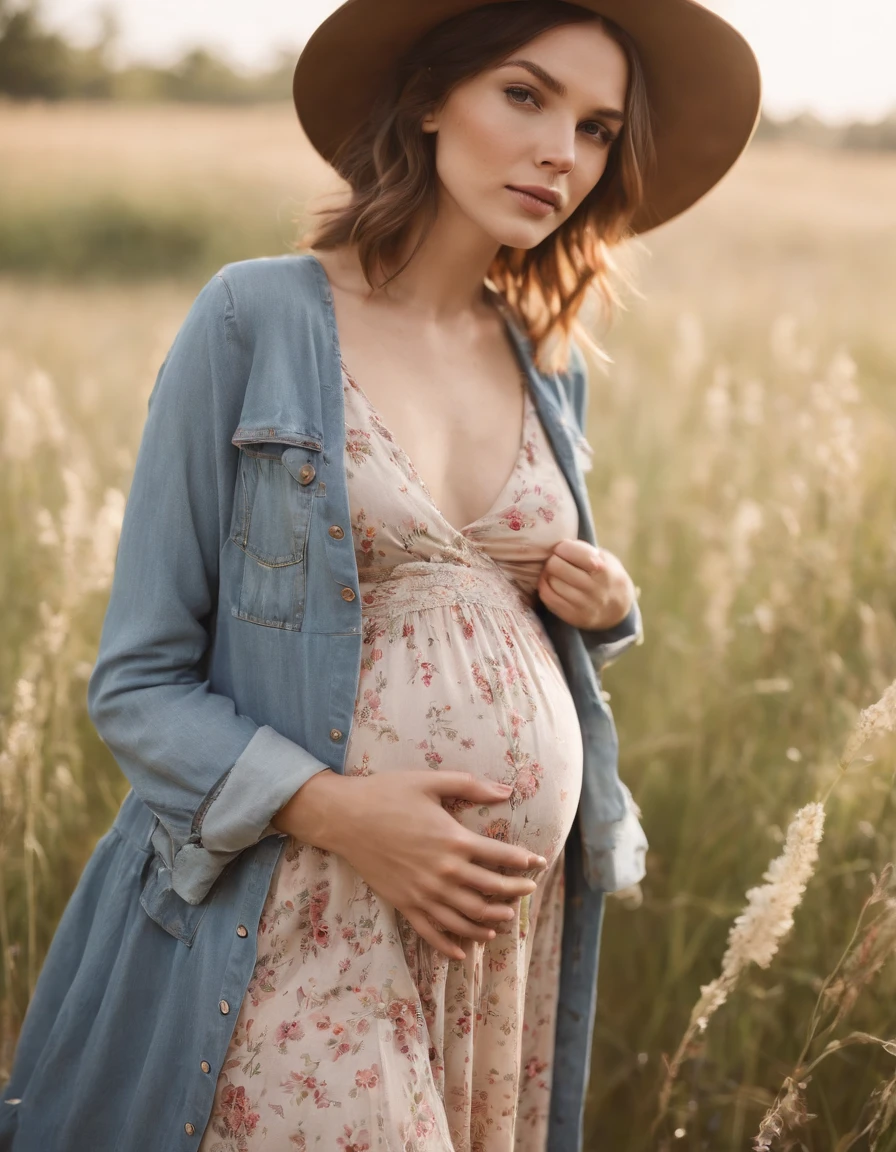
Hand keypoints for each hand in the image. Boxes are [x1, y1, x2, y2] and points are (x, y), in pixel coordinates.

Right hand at [275, 769, 546, 960]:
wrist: (346, 817)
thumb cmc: (389, 794)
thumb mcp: (431, 782)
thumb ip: (471, 785)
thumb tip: (506, 790)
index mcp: (454, 840)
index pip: (500, 856)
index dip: (523, 861)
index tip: (538, 863)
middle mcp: (444, 871)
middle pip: (489, 890)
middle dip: (513, 892)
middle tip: (527, 891)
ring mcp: (424, 892)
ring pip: (466, 917)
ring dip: (490, 920)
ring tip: (505, 920)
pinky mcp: (405, 904)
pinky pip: (432, 931)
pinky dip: (450, 945)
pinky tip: (463, 952)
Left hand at [537, 539, 634, 630]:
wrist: (618, 610)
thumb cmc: (607, 577)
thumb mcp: (605, 559)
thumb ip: (585, 550)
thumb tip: (560, 547)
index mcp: (602, 569)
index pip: (569, 551)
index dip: (561, 547)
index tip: (562, 549)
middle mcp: (593, 588)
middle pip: (556, 566)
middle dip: (553, 560)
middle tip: (557, 561)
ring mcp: (583, 605)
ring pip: (551, 582)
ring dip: (548, 574)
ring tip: (554, 573)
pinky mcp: (573, 616)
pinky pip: (548, 598)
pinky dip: (544, 587)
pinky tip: (549, 583)